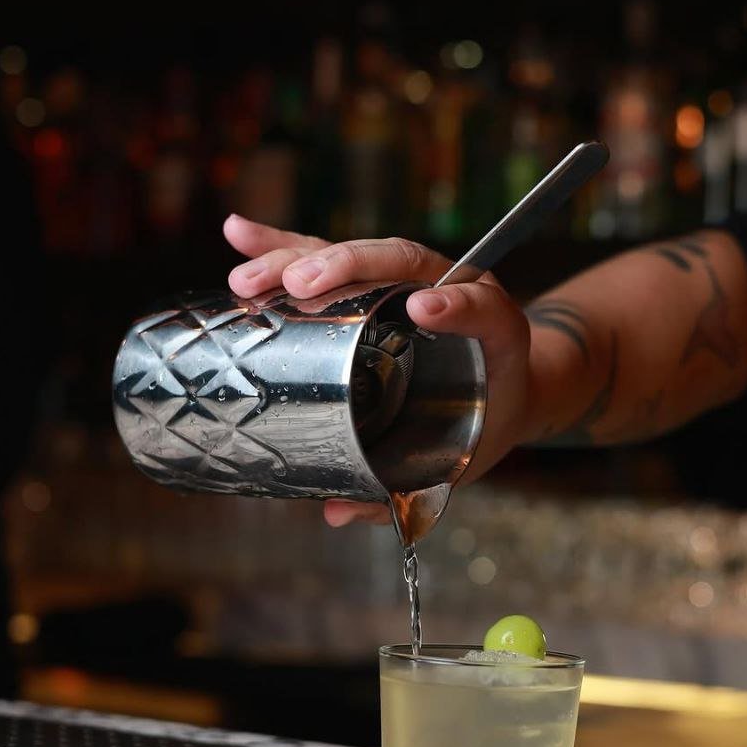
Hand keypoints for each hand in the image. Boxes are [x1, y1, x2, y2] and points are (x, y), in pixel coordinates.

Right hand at [224, 215, 530, 527]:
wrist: (509, 383)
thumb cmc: (487, 420)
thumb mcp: (463, 459)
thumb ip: (410, 488)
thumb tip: (339, 512)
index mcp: (496, 331)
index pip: (483, 308)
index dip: (459, 305)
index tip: (424, 308)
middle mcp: (454, 288)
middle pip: (404, 261)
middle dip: (350, 266)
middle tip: (302, 285)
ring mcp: (411, 277)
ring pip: (358, 254)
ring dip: (299, 258)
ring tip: (250, 278)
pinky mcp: (376, 279)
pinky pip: (327, 255)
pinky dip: (281, 244)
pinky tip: (237, 234)